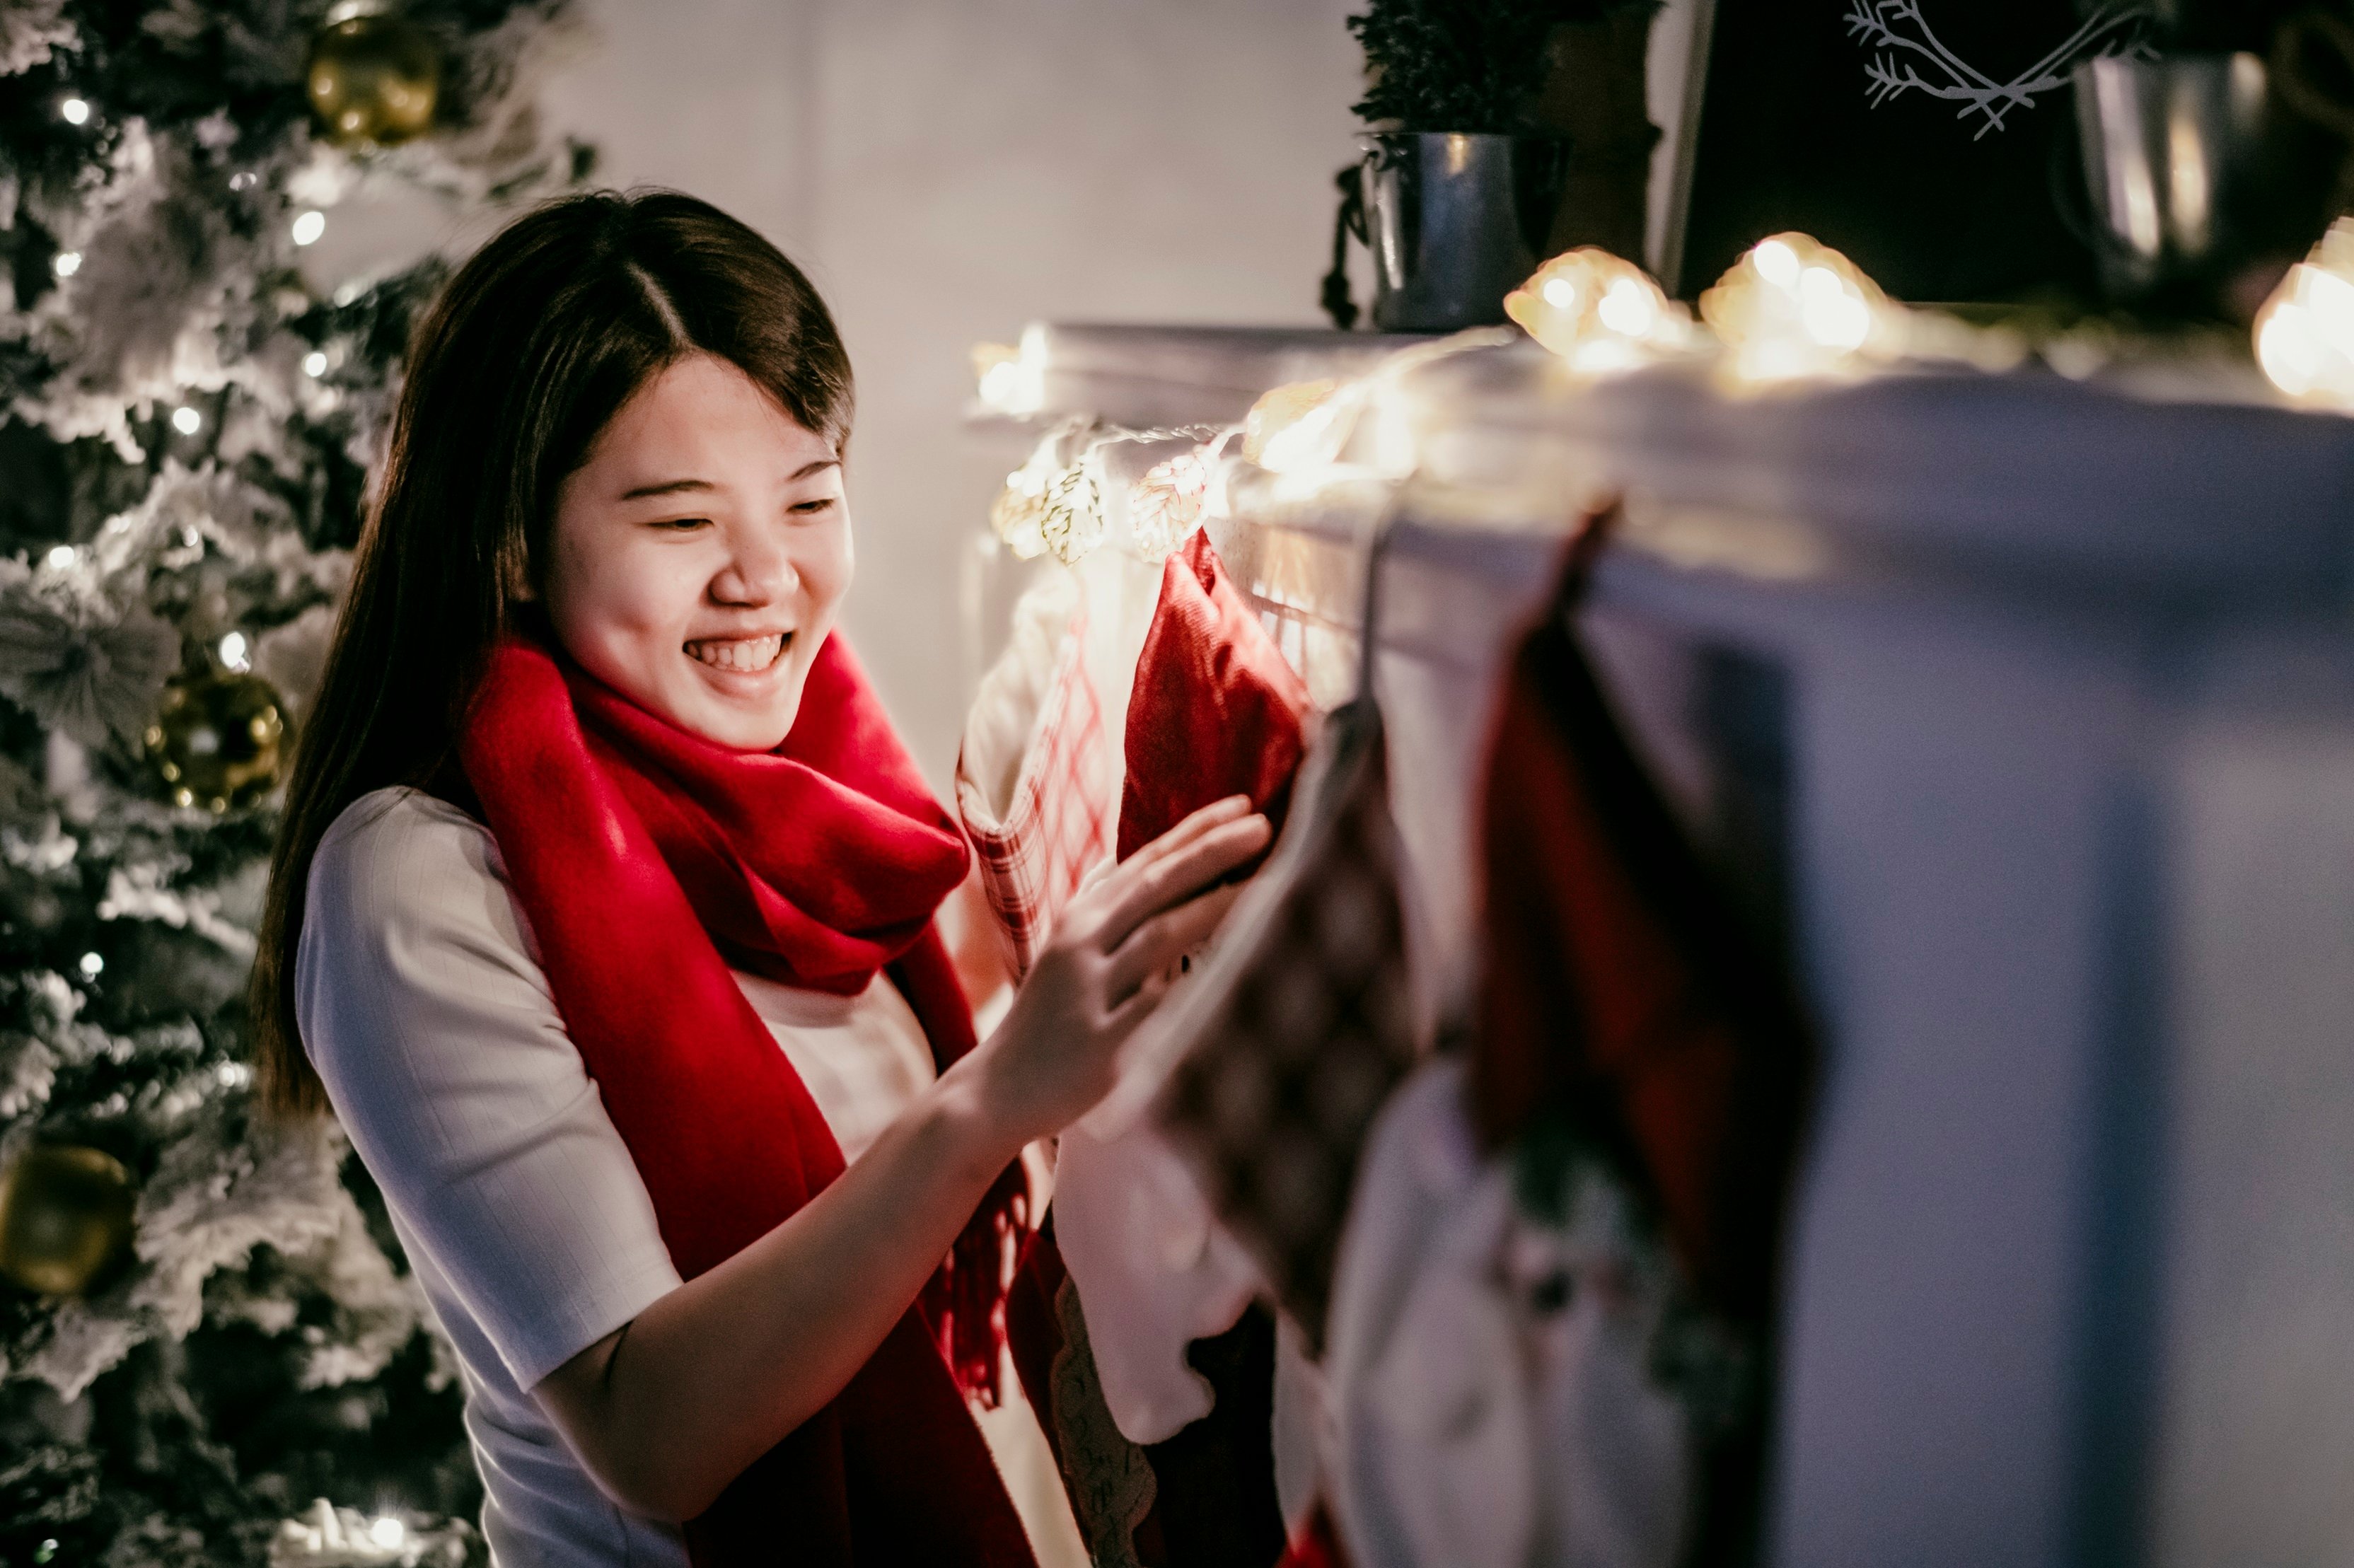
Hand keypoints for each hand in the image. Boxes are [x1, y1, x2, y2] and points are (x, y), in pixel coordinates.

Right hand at [965, 796, 1269, 1145]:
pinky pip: (1159, 1006)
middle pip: (1156, 886)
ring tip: (1273, 883)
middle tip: (1264, 825)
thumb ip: (1093, 907)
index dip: (1195, 831)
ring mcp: (1091, 992)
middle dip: (1212, 852)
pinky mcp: (1102, 1044)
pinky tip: (1243, 962)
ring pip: (1161, 936)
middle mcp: (1082, 944)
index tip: (1243, 805)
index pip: (1145, 862)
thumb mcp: (1061, 952)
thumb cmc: (1042, 1022)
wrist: (997, 1090)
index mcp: (1080, 919)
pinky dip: (1199, 982)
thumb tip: (1112, 862)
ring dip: (1217, 905)